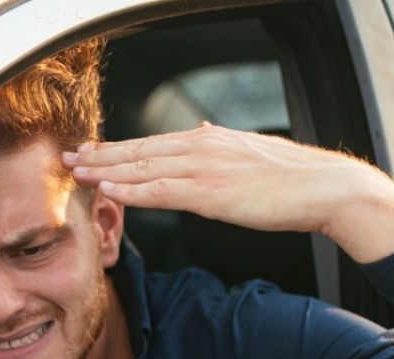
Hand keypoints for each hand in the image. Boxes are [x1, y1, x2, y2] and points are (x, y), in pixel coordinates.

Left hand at [62, 123, 393, 262]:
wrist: (325, 188)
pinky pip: (160, 190)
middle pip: (140, 150)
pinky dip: (130, 189)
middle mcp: (202, 147)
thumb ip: (222, 146)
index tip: (93, 150)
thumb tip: (205, 130)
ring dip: (106, 170)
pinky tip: (108, 188)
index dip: (119, 148)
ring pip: (143, 167)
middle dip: (101, 154)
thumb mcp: (252, 153)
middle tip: (68, 158)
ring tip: (76, 173)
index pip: (154, 142)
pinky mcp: (210, 193)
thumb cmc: (294, 179)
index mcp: (210, 140)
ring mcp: (204, 168)